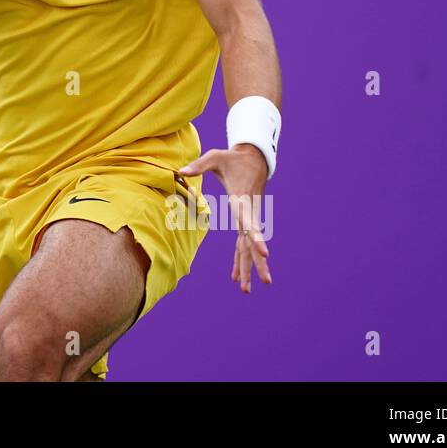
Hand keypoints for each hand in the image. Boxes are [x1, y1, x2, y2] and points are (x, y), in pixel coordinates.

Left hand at [179, 145, 271, 292]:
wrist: (253, 160)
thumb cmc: (232, 158)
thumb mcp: (215, 157)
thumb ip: (199, 165)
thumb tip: (180, 172)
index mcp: (242, 201)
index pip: (250, 223)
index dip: (256, 238)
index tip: (264, 252)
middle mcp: (248, 214)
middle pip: (253, 242)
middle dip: (258, 262)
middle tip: (266, 281)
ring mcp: (249, 219)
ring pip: (248, 247)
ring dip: (249, 268)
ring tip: (246, 290)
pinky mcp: (245, 221)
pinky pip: (243, 244)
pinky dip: (239, 260)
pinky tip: (236, 278)